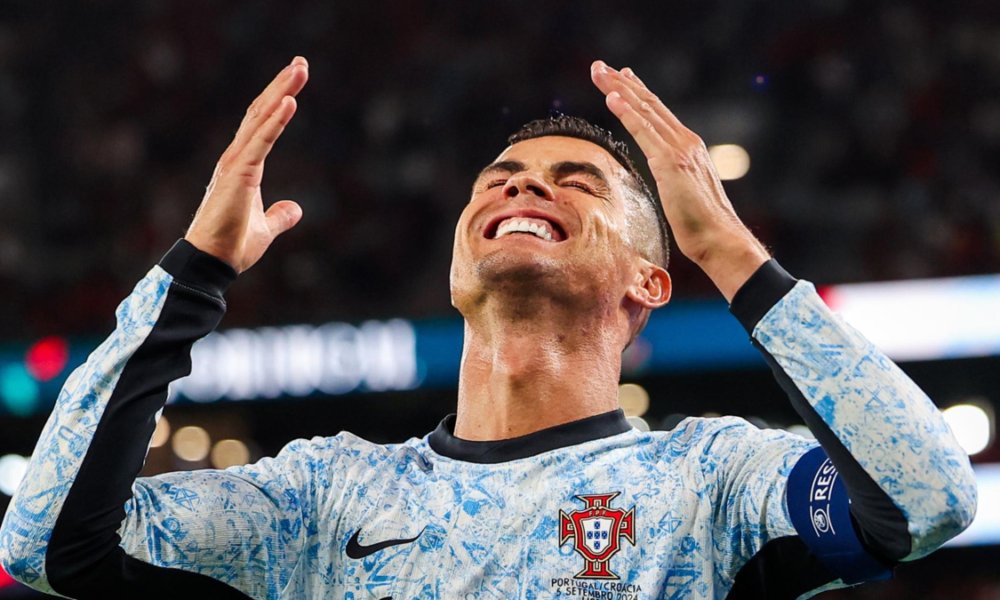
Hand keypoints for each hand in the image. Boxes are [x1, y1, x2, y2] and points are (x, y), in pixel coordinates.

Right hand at [185, 56, 308, 272]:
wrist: (213, 263)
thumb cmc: (232, 245)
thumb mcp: (266, 228)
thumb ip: (279, 215)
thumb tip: (295, 209)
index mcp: (243, 166)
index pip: (262, 124)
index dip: (278, 101)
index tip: (294, 80)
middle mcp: (236, 158)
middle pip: (261, 112)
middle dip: (281, 86)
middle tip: (301, 63)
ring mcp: (235, 164)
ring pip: (261, 119)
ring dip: (281, 92)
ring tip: (299, 70)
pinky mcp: (239, 174)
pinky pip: (261, 142)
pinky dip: (275, 121)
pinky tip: (289, 101)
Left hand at [590, 60, 768, 300]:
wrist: (718, 238)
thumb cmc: (701, 224)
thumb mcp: (683, 193)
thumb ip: (672, 177)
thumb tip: (663, 178)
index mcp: (688, 147)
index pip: (658, 114)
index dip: (638, 93)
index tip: (621, 76)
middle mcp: (686, 141)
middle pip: (648, 104)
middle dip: (621, 83)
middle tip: (599, 66)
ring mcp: (680, 149)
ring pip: (644, 111)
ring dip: (618, 89)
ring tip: (598, 72)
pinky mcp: (671, 162)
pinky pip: (645, 132)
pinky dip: (628, 113)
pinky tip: (613, 98)